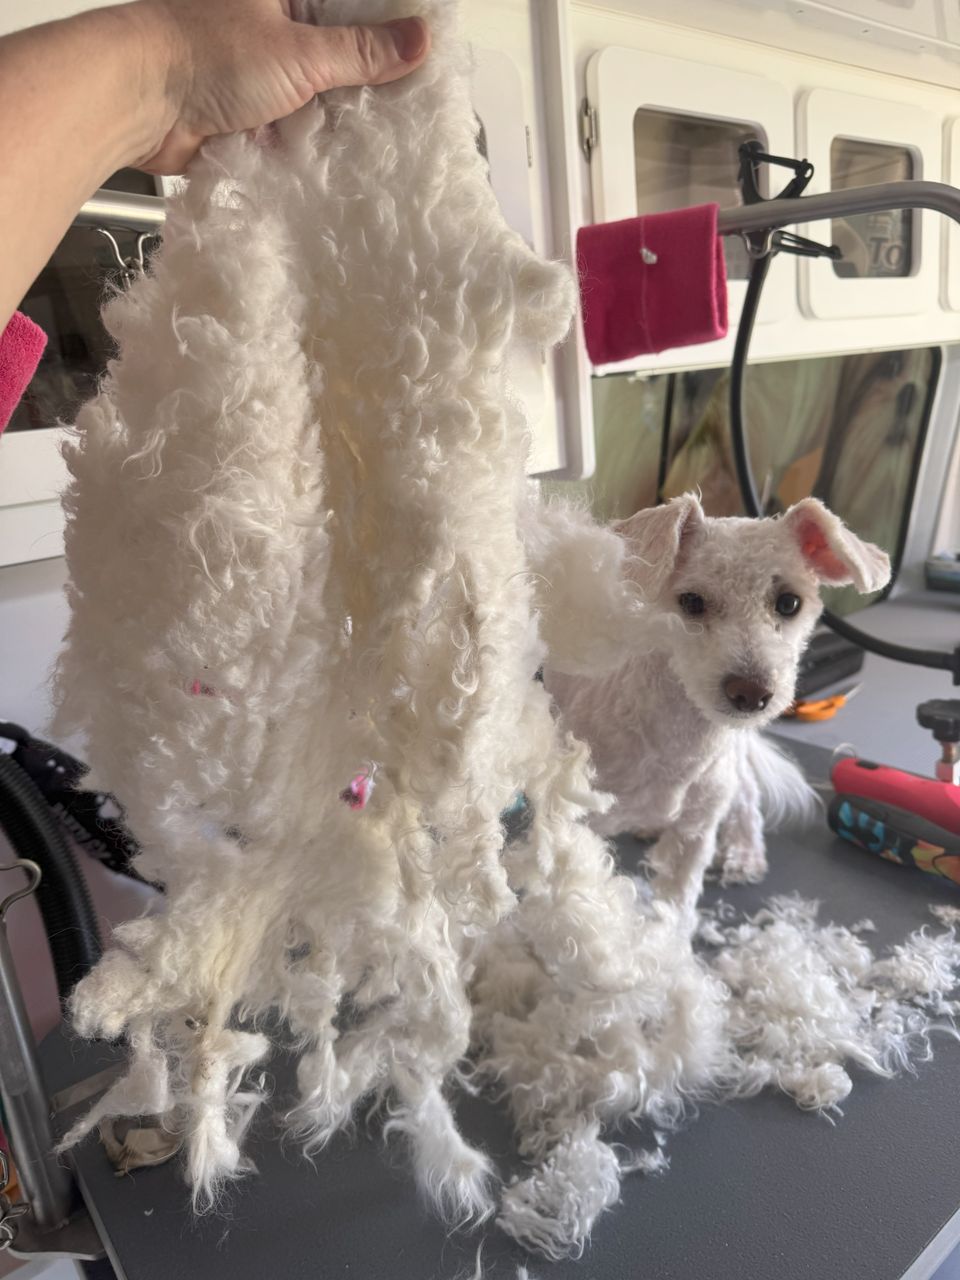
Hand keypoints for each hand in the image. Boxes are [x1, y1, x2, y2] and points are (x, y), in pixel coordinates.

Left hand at [125, 0, 429, 173]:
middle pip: (336, 52)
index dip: (386, 30)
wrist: (139, 103)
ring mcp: (255, 69)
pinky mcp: (244, 111)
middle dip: (364, 82)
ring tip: (375, 138)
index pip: (351, 9)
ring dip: (336, 119)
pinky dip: (308, 144)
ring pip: (315, 94)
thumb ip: (362, 51)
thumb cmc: (202, 54)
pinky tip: (334, 157)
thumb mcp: (300, 52)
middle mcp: (268, 23)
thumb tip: (417, 40)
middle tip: (405, 106)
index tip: (420, 56)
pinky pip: (290, 128)